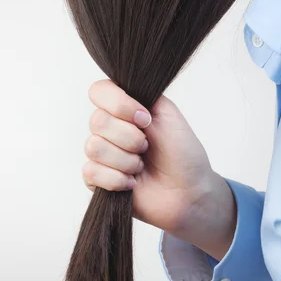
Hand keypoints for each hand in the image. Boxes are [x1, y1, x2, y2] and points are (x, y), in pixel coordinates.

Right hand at [83, 79, 235, 259]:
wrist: (189, 192)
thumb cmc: (183, 154)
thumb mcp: (167, 113)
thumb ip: (140, 95)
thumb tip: (116, 89)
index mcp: (125, 108)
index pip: (99, 91)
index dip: (119, 105)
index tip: (144, 119)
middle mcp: (110, 128)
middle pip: (97, 121)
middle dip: (129, 137)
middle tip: (147, 147)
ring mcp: (103, 154)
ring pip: (94, 147)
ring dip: (125, 160)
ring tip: (141, 166)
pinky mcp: (98, 180)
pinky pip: (91, 172)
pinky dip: (117, 179)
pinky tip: (132, 183)